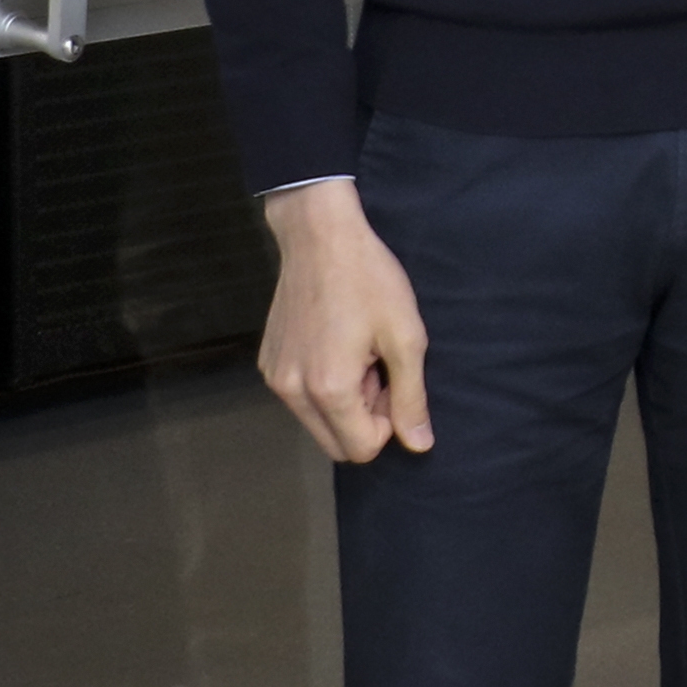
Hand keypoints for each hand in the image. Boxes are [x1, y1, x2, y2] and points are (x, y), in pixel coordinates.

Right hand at [259, 180, 431, 462]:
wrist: (320, 236)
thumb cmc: (370, 281)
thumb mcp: (405, 336)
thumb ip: (411, 397)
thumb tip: (419, 445)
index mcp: (328, 390)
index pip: (361, 449)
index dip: (388, 423)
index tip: (393, 379)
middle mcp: (292, 392)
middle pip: (336, 444)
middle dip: (364, 417)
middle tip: (377, 367)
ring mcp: (274, 378)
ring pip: (318, 422)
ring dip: (345, 401)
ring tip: (358, 351)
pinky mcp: (266, 364)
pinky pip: (301, 399)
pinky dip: (323, 384)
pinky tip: (335, 341)